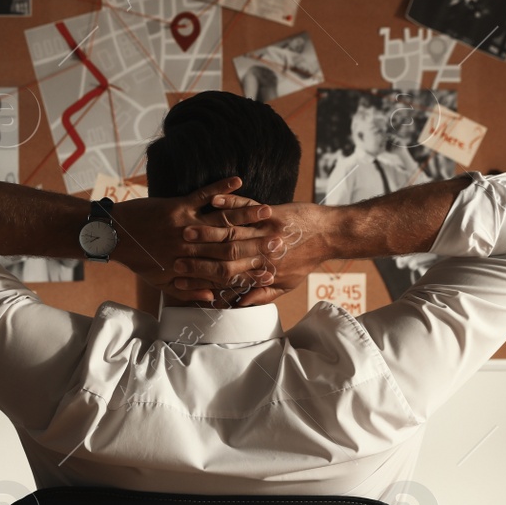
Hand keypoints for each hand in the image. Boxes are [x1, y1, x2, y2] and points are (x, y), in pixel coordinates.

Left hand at [113, 177, 280, 302]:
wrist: (111, 237)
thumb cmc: (138, 260)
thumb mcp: (162, 283)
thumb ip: (189, 291)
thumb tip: (215, 297)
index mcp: (190, 266)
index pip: (227, 270)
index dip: (249, 270)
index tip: (271, 269)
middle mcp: (192, 248)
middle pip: (231, 246)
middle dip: (257, 243)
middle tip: (281, 240)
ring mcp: (186, 225)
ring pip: (222, 221)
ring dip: (247, 215)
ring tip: (268, 211)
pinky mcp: (177, 207)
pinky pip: (203, 196)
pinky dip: (221, 188)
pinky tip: (238, 180)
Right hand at [171, 201, 335, 307]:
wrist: (330, 234)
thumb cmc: (306, 260)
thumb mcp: (287, 284)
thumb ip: (262, 294)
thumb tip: (240, 304)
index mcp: (263, 270)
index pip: (228, 277)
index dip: (204, 280)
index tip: (182, 282)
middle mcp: (262, 250)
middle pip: (224, 253)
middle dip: (198, 255)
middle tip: (175, 256)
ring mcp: (266, 229)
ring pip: (231, 230)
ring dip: (207, 229)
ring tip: (186, 229)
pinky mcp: (270, 211)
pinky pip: (245, 205)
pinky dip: (227, 201)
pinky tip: (210, 200)